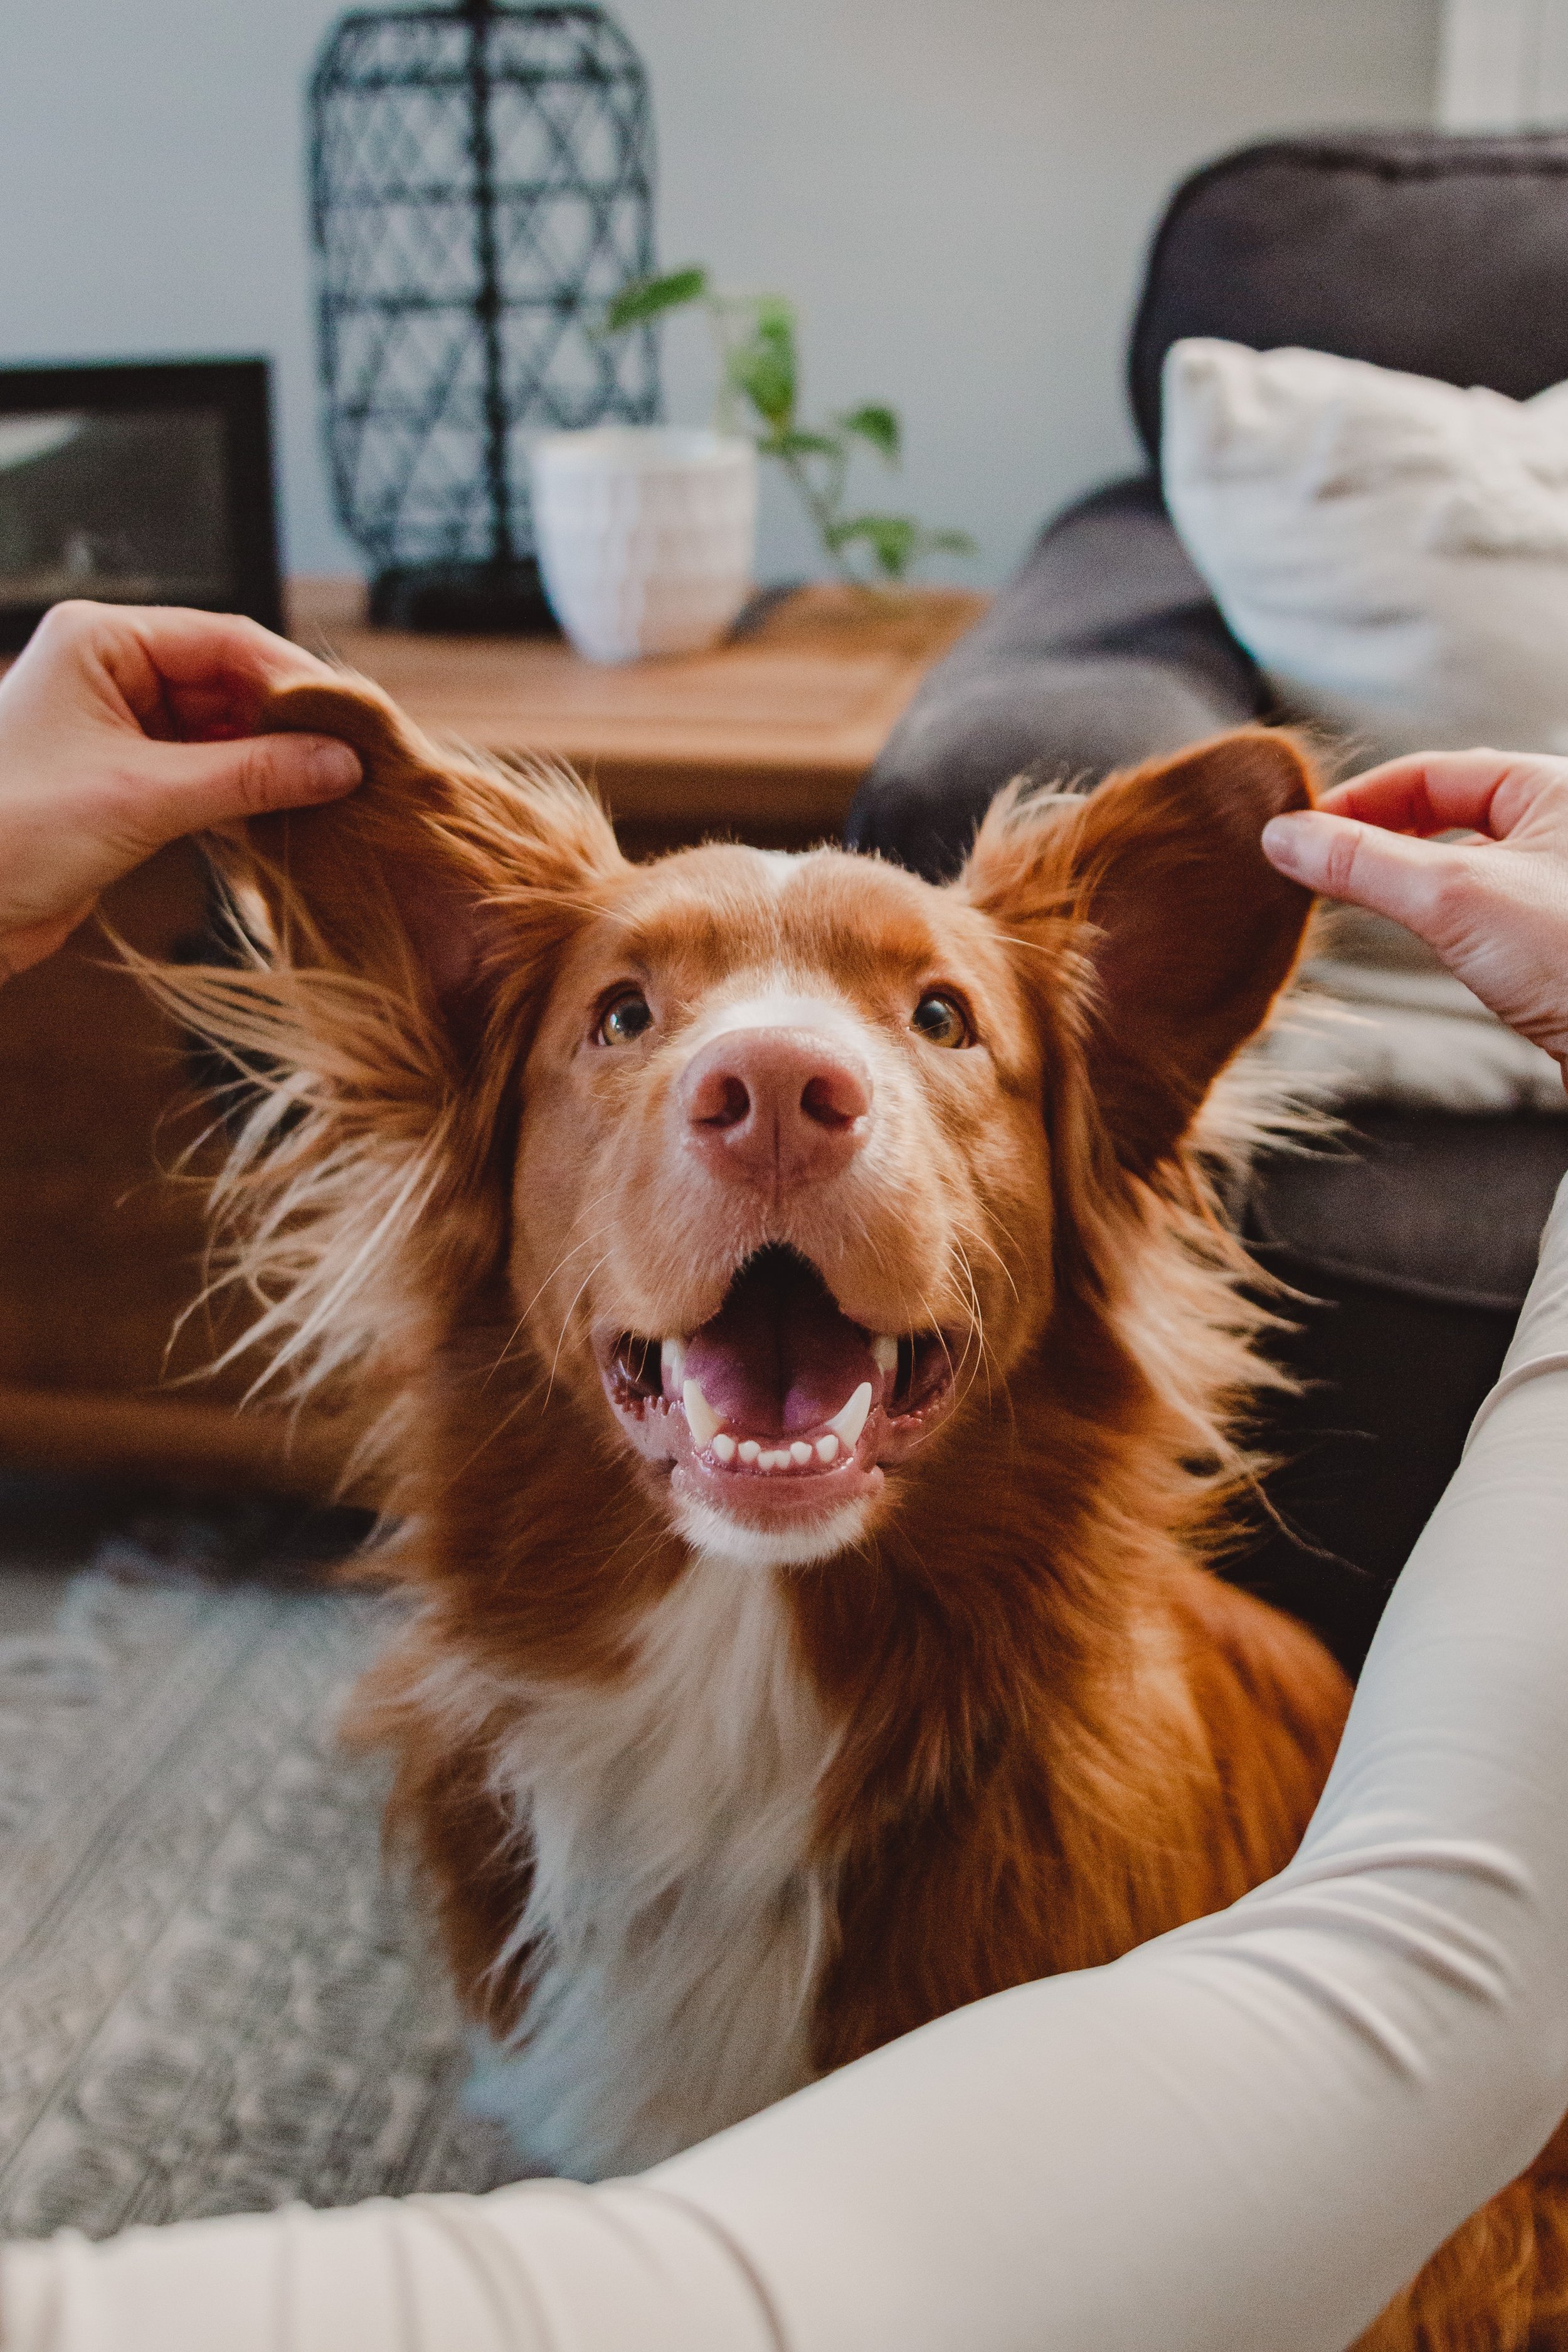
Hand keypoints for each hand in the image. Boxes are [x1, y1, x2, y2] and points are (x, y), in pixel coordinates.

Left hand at [0, 600, 361, 979]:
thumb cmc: (14, 830)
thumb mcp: (145, 796)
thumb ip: (252, 776)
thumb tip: (343, 764)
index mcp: (100, 640)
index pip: (224, 639)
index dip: (294, 680)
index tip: (354, 722)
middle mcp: (110, 672)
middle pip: (229, 684)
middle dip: (290, 725)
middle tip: (357, 763)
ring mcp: (118, 727)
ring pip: (222, 733)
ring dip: (273, 764)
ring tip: (335, 793)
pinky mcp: (125, 781)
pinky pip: (205, 774)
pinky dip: (245, 795)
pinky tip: (290, 817)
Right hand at [1260, 749, 1567, 1086]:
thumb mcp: (1454, 896)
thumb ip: (1362, 862)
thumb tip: (1282, 837)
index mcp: (1556, 787)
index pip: (1435, 772)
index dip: (1362, 798)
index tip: (1304, 835)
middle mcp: (1565, 829)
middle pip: (1449, 813)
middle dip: (1381, 836)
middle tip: (1323, 868)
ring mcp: (1564, 889)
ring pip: (1465, 865)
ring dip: (1409, 880)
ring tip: (1358, 901)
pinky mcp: (1561, 944)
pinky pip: (1485, 911)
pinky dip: (1441, 919)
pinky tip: (1423, 943)